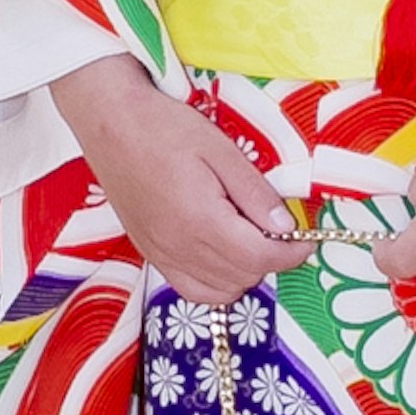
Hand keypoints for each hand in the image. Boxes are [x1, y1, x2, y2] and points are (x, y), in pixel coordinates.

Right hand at [49, 51, 301, 305]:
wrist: (110, 123)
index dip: (292, 253)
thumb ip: (254, 192)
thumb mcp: (220, 149)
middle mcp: (179, 247)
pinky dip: (215, 283)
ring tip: (250, 240)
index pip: (260, 258)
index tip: (306, 239)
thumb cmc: (164, 127)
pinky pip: (190, 290)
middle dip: (271, 260)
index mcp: (201, 220)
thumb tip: (285, 227)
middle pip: (242, 278)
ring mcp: (161, 254)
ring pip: (219, 291)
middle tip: (279, 231)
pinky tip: (222, 255)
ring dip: (244, 273)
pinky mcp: (150, 253)